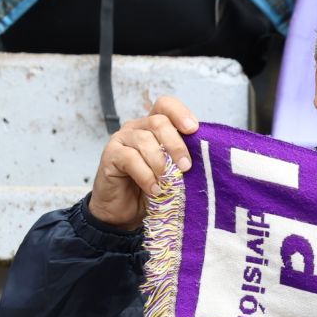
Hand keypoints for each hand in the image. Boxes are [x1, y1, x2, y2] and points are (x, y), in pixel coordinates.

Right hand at [88, 96, 199, 230]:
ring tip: (167, 182)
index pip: (165, 105)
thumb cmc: (153, 186)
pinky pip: (130, 159)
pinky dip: (146, 175)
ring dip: (160, 162)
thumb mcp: (173, 170)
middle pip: (158, 122)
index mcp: (154, 126)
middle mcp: (136, 127)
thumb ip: (183, 157)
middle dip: (176, 145)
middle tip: (186, 166)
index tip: (194, 130)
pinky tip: (154, 189)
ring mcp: (121, 139)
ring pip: (144, 140)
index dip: (180, 113)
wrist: (125, 211)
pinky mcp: (110, 155)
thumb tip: (206, 154)